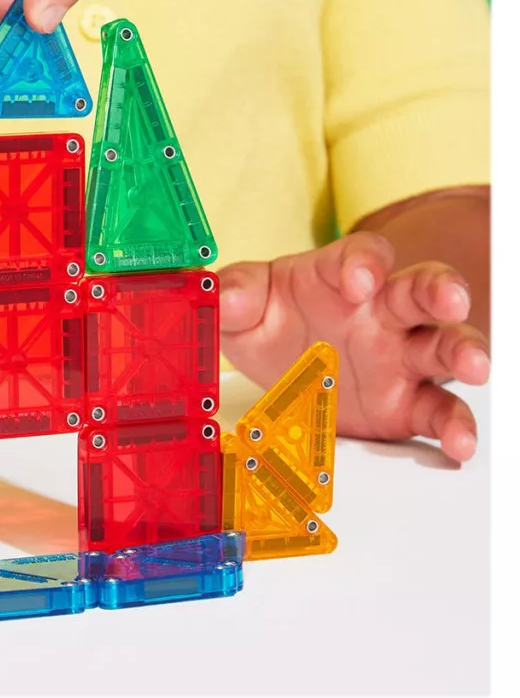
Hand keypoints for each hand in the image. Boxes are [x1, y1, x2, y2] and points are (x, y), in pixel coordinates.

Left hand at [218, 232, 489, 461]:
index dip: (364, 262)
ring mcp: (398, 357)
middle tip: (450, 298)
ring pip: (443, 345)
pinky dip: (453, 425)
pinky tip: (458, 441)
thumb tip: (222, 296)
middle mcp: (379, 312)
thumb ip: (234, 293)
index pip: (363, 255)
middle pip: (420, 289)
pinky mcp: (405, 403)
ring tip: (475, 367)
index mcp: (340, 277)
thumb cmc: (271, 318)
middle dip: (440, 289)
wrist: (279, 365)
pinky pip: (437, 410)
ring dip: (464, 351)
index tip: (358, 279)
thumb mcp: (244, 303)